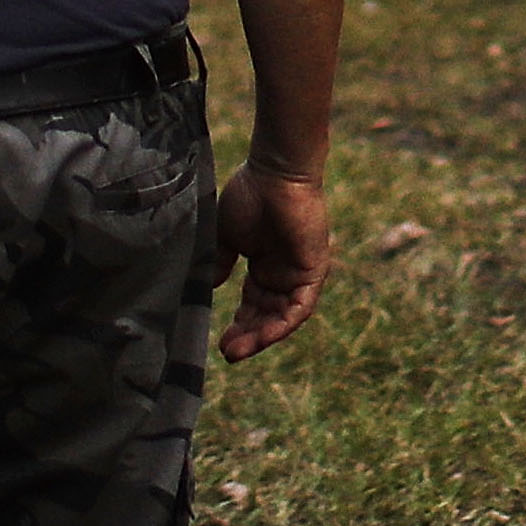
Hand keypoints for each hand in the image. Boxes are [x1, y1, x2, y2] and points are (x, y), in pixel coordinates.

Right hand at [212, 164, 333, 360]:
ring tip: (237, 352)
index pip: (253, 303)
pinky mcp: (314, 271)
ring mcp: (300, 272)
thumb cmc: (250, 195)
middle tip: (226, 353)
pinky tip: (263, 338)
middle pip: (267, 313)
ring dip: (262, 336)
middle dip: (247, 335)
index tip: (218, 341)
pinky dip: (282, 325)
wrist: (274, 173)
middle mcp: (283, 271)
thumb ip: (221, 262)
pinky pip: (300, 307)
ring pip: (283, 316)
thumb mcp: (227, 235)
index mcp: (265, 263)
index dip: (238, 323)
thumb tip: (211, 286)